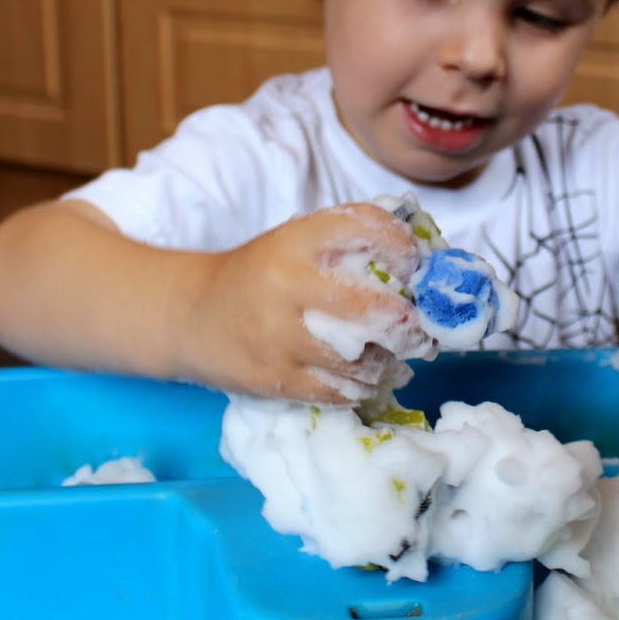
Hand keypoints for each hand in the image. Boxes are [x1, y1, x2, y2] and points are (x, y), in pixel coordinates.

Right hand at [185, 203, 424, 403]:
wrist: (191, 314)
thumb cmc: (262, 275)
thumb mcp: (298, 242)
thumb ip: (352, 241)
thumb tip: (427, 258)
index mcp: (297, 240)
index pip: (365, 228)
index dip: (402, 247)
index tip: (414, 266)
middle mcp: (288, 284)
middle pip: (372, 307)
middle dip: (407, 321)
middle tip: (415, 326)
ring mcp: (278, 336)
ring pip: (360, 357)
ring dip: (386, 359)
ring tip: (388, 353)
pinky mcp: (272, 377)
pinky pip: (338, 391)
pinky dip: (361, 386)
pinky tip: (363, 376)